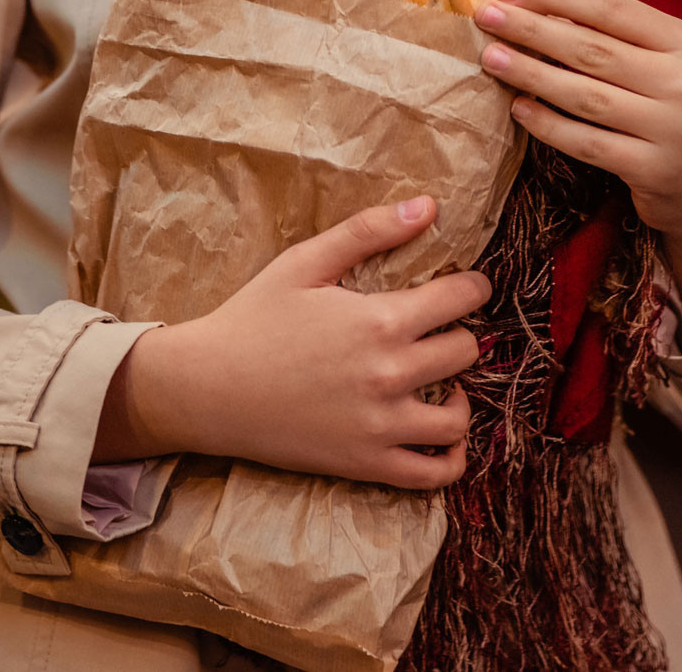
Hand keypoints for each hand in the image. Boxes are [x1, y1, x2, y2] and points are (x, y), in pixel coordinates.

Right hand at [92, 198, 488, 487]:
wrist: (208, 388)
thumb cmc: (254, 318)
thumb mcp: (305, 262)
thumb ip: (368, 230)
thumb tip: (427, 206)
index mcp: (380, 320)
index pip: (461, 299)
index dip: (473, 288)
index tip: (469, 287)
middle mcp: (390, 374)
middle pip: (465, 352)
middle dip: (461, 334)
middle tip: (443, 330)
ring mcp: (381, 425)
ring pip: (458, 418)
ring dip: (460, 395)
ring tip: (444, 383)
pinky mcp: (365, 463)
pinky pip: (432, 475)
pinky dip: (450, 458)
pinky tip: (439, 433)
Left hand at [473, 0, 681, 338]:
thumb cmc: (670, 111)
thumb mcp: (661, 65)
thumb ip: (615, 37)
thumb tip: (540, 6)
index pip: (612, 8)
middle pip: (593, 49)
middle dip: (533, 29)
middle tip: (485, 16)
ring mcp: (672, 129)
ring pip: (586, 95)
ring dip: (532, 74)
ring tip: (492, 58)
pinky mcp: (653, 169)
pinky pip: (588, 142)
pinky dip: (549, 125)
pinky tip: (518, 109)